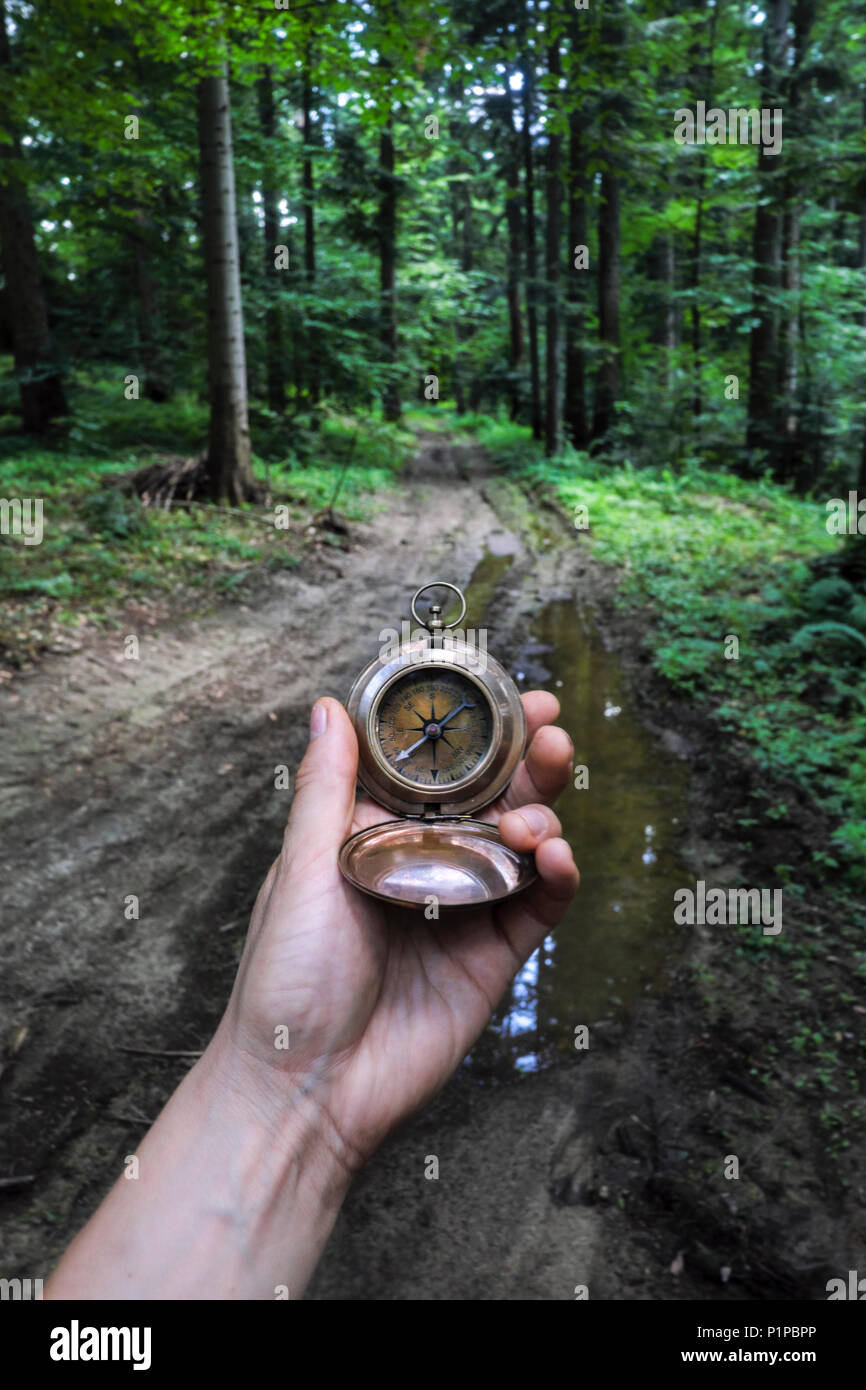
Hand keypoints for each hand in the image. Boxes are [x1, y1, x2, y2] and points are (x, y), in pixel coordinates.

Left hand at [217, 691, 578, 1177]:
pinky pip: (537, 906)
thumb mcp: (299, 871)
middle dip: (527, 760)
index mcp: (373, 835)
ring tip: (537, 819)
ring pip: (522, 845)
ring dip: (543, 816)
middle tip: (550, 732)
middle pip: (491, 797)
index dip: (475, 731)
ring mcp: (462, 910)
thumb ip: (327, 790)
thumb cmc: (283, 980)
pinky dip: (556, 877)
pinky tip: (554, 859)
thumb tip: (330, 706)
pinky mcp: (492, 958)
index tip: (508, 696)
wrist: (304, 1089)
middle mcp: (423, 864)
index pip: (436, 768)